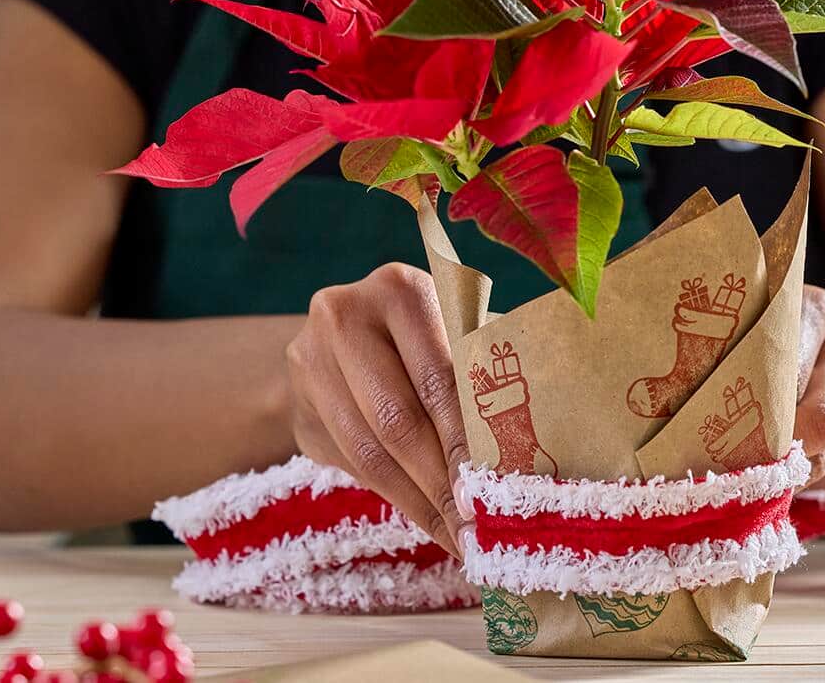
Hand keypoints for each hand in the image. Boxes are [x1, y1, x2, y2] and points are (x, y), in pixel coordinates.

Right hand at [285, 263, 469, 554]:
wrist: (361, 331)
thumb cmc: (441, 334)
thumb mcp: (466, 334)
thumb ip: (489, 374)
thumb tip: (525, 456)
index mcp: (400, 290)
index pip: (436, 378)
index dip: (462, 440)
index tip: (486, 488)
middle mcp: (344, 315)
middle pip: (395, 419)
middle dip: (440, 481)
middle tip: (473, 526)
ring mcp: (310, 361)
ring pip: (367, 451)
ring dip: (417, 501)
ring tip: (455, 534)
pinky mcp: (298, 406)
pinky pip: (348, 465)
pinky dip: (393, 497)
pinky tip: (427, 518)